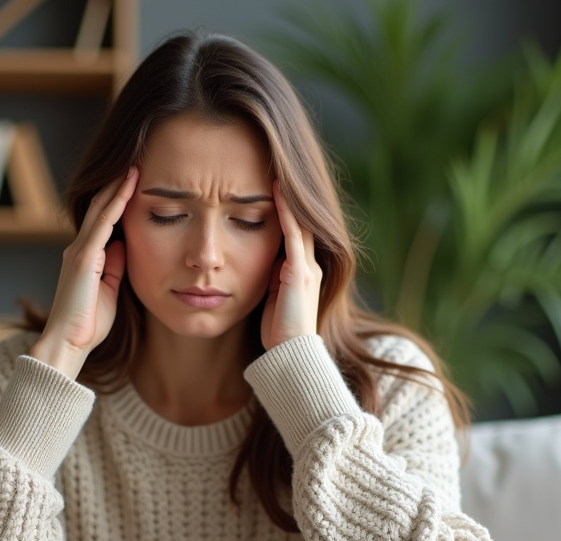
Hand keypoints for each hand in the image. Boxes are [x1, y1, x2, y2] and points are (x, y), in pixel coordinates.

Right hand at [32, 167, 137, 378]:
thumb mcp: (109, 290)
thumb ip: (115, 267)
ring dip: (117, 187)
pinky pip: (103, 223)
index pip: (102, 221)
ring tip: (134, 166)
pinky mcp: (84, 258)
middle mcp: (78, 249)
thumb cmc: (88, 324)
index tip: (134, 183)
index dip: (117, 200)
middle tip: (135, 163)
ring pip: (100, 209)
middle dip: (116, 186)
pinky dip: (117, 203)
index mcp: (85, 257)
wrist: (68, 342)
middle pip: (98, 208)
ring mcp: (79, 251)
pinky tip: (129, 187)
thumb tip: (124, 245)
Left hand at [261, 181, 321, 351]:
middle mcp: (309, 265)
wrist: (292, 355)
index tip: (271, 183)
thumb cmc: (279, 334)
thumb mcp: (273, 299)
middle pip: (302, 221)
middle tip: (275, 165)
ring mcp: (307, 268)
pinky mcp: (301, 273)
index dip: (286, 208)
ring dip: (289, 196)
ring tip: (276, 169)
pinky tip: (276, 191)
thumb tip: (251, 261)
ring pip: (300, 222)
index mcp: (302, 271)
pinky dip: (286, 212)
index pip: (296, 231)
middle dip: (291, 196)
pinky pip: (293, 235)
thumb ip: (270, 278)